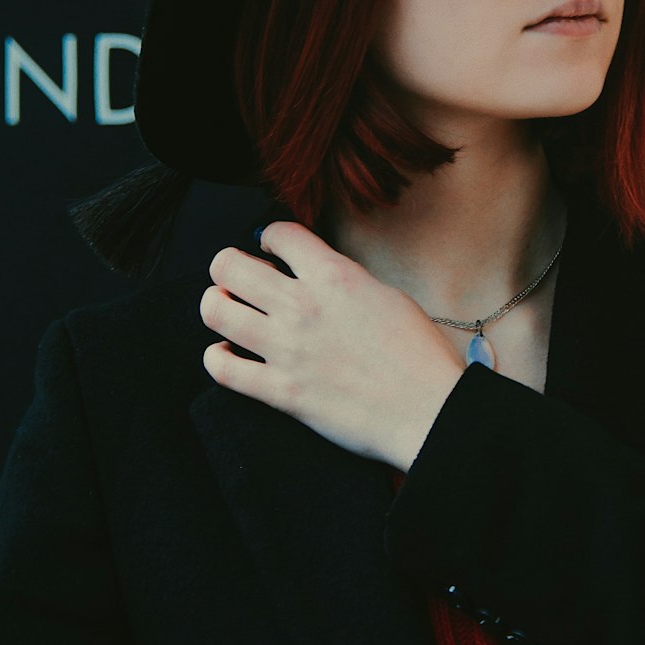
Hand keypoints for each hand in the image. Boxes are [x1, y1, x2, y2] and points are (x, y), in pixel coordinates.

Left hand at [199, 221, 465, 471]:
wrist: (428, 411)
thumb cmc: (419, 356)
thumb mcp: (387, 296)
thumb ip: (344, 282)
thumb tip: (317, 277)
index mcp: (335, 276)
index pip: (278, 233)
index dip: (269, 237)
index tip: (272, 249)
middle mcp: (303, 306)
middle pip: (229, 266)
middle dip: (229, 267)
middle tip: (242, 279)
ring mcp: (287, 349)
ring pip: (215, 310)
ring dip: (218, 305)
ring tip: (231, 311)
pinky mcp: (281, 392)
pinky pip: (223, 369)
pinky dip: (217, 358)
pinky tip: (229, 354)